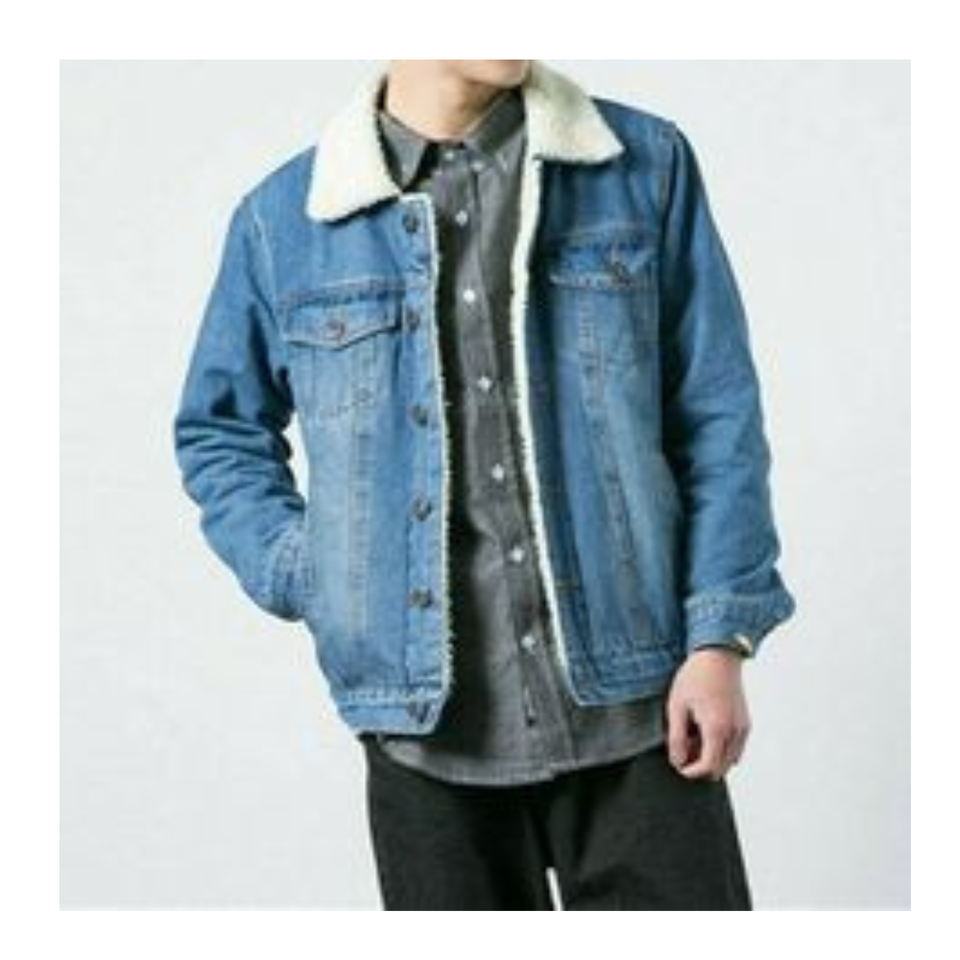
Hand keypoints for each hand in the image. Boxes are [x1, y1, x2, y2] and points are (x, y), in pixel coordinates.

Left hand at [665, 647, 750, 779]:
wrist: (718, 654)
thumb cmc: (695, 677)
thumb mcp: (677, 706)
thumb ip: (677, 737)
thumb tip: (678, 762)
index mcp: (717, 729)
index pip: (708, 767)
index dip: (691, 772)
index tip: (678, 764)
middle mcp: (735, 732)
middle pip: (720, 768)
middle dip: (701, 765)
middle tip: (684, 746)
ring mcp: (743, 728)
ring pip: (730, 760)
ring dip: (712, 757)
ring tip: (694, 735)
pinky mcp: (746, 722)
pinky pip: (736, 748)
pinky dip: (722, 748)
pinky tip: (706, 730)